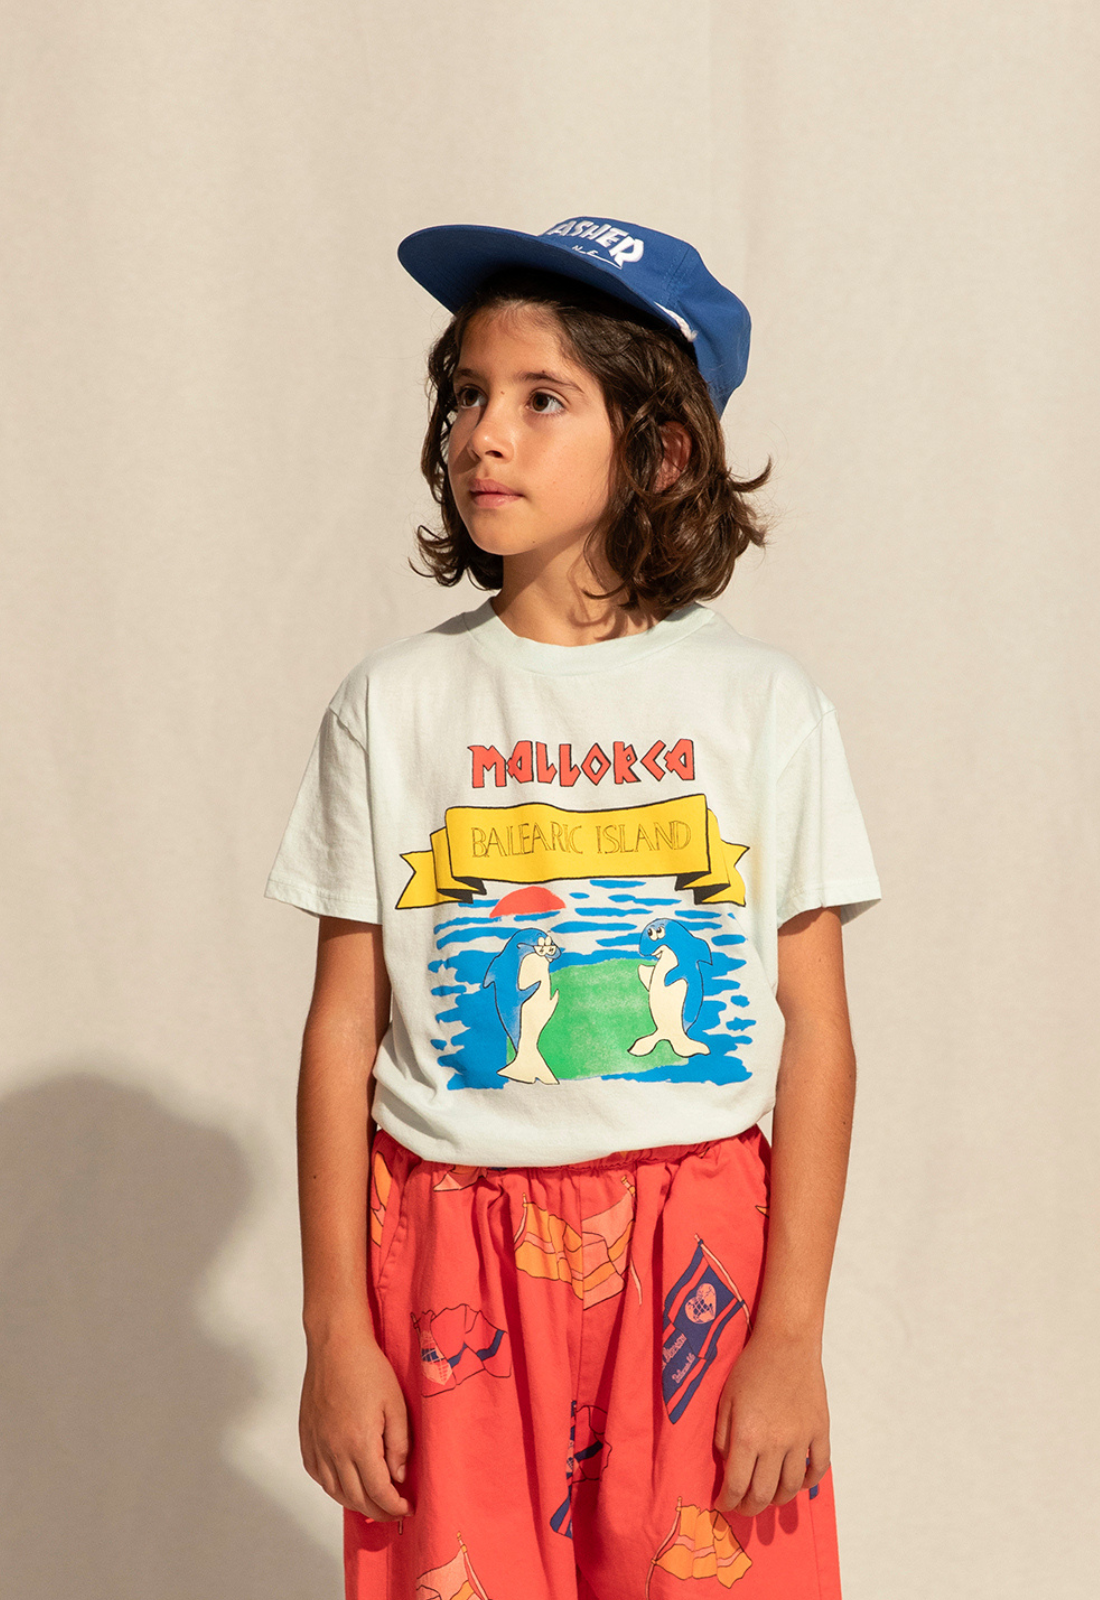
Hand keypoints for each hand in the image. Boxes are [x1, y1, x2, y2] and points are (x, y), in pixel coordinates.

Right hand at [300, 1323, 412, 1520]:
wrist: (335, 1345)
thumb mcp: (395, 1404)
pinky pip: (318, 1475)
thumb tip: (397, 1477)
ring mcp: (317, 1445)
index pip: (378, 1491)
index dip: (394, 1506)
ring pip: (335, 1491)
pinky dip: (333, 1487)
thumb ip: (399, 1444)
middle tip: (393, 1511)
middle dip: (377, 1510)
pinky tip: (346, 1483)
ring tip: (373, 1502)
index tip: (407, 1508)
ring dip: (355, 1503)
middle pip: (356, 1498)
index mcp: (359, 1443)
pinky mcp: (307, 1437)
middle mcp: (334, 1450)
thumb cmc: (368, 1368)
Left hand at [713, 1329, 829, 1516]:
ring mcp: (801, 1439)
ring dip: (777, 1499)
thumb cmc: (751, 1367)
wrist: (786, 1343)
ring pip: (791, 1487)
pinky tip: (798, 1483)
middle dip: (749, 1507)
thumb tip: (727, 1464)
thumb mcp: (725, 1399)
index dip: (728, 1501)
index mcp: (748, 1436)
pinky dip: (809, 1483)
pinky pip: (818, 1468)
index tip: (723, 1504)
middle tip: (743, 1506)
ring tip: (767, 1497)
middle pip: (764, 1494)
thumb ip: (722, 1435)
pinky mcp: (820, 1431)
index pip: (737, 1485)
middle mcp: (776, 1443)